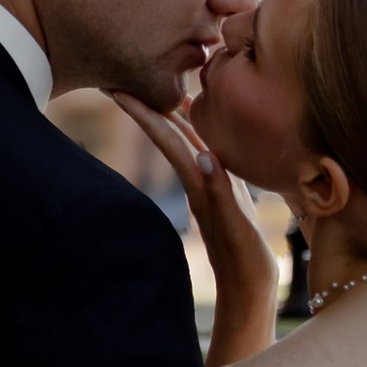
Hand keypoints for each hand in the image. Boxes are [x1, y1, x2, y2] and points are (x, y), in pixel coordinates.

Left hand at [112, 92, 278, 365]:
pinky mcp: (222, 191)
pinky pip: (202, 152)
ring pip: (184, 141)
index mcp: (199, 182)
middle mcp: (200, 180)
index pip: (167, 139)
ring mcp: (210, 185)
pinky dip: (195, 131)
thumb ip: (222, 193)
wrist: (248, 290)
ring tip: (154, 85)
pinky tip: (194, 122)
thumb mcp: (236, 227)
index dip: (144, 113)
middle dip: (146, 105)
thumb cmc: (245, 261)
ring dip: (167, 114)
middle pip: (168, 134)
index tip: (117, 89)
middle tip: (121, 75)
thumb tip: (205, 157)